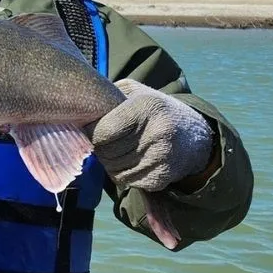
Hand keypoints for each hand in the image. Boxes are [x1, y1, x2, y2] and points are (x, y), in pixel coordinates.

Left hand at [88, 79, 214, 192]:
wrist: (194, 136)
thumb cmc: (154, 110)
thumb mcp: (135, 92)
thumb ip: (107, 94)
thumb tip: (77, 108)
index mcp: (147, 106)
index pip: (102, 131)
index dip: (90, 132)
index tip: (89, 129)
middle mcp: (158, 131)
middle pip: (106, 152)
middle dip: (98, 148)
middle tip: (103, 141)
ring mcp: (162, 156)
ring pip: (113, 169)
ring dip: (108, 162)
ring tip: (117, 149)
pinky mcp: (162, 176)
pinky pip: (126, 181)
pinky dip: (121, 173)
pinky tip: (130, 160)